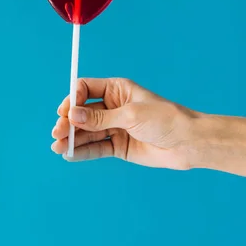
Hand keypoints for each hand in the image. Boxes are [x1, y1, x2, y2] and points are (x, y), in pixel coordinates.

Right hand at [51, 78, 197, 168]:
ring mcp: (115, 127)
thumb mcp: (131, 115)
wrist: (188, 143)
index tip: (64, 113)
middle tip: (58, 134)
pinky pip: (96, 148)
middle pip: (82, 113)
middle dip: (68, 123)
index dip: (72, 99)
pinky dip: (82, 152)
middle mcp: (113, 107)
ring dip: (72, 139)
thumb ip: (100, 117)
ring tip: (58, 148)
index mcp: (117, 90)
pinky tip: (70, 155)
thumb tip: (72, 115)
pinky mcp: (118, 146)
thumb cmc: (165, 119)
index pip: (85, 89)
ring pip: (87, 132)